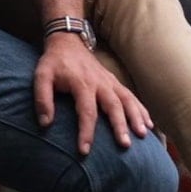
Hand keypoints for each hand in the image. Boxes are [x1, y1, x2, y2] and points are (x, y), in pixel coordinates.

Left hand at [33, 33, 151, 154]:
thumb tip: (45, 124)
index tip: (85, 151)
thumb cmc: (54, 62)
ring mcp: (109, 81)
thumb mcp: (41, 76)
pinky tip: (149, 123)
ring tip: (143, 134)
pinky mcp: (113, 81)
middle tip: (125, 145)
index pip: (86, 110)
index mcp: (81, 83)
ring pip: (126, 99)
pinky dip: (141, 108)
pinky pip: (130, 95)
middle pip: (112, 105)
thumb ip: (42, 98)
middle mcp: (99, 82)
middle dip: (119, 125)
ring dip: (136, 116)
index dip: (86, 131)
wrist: (67, 40)